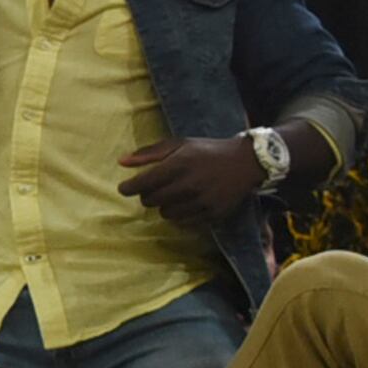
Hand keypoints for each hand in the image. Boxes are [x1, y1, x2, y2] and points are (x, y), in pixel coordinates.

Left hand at [119, 136, 270, 229]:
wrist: (245, 162)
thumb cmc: (207, 151)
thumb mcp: (179, 144)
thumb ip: (149, 153)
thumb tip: (121, 162)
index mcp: (178, 165)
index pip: (143, 184)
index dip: (129, 188)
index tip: (125, 189)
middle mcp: (189, 185)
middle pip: (151, 201)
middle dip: (147, 196)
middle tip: (153, 189)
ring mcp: (203, 201)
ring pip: (166, 214)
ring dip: (163, 206)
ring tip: (171, 196)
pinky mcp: (214, 214)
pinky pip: (185, 223)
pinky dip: (180, 215)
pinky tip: (185, 204)